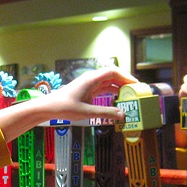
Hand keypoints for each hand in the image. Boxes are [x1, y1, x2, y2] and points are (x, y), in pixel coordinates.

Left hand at [0, 67, 136, 141]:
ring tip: (131, 97)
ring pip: (109, 83)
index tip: (136, 84)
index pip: (113, 72)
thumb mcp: (86, 111)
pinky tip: (119, 100)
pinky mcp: (88, 91)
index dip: (126, 76)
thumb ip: (105, 112)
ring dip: (120, 89)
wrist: (49, 107)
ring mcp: (90, 84)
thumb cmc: (64, 107)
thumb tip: (122, 115)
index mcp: (91, 79)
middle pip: (113, 76)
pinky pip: (104, 89)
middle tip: (137, 92)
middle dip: (126, 83)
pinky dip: (112, 93)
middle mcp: (92, 79)